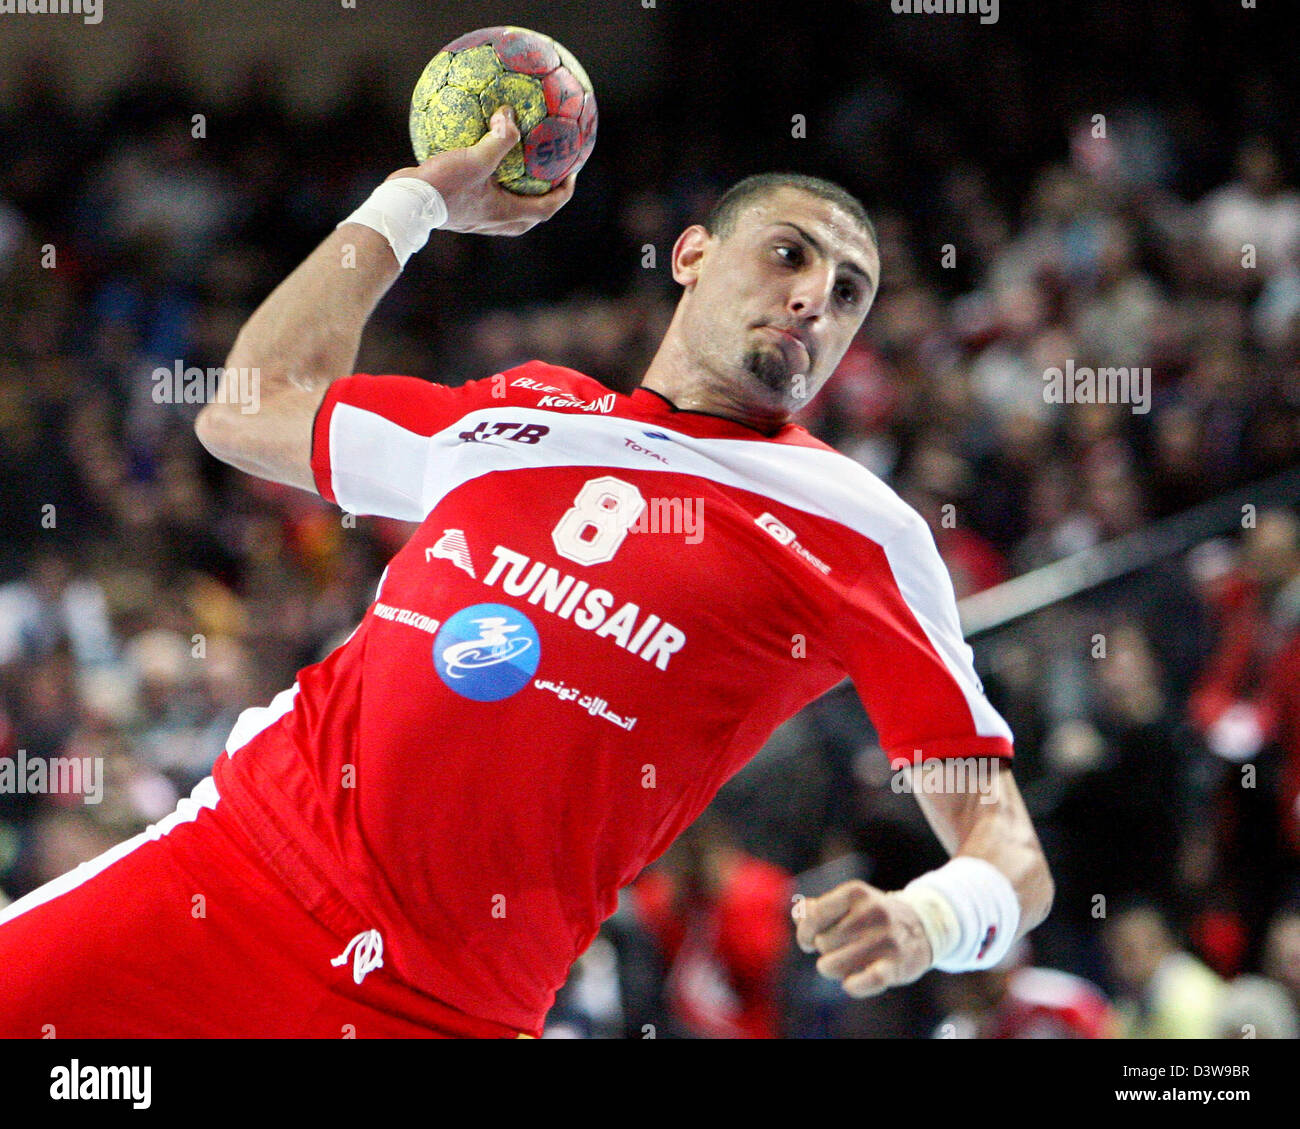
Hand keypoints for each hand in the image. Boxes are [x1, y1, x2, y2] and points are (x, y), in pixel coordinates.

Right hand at [385, 105, 574, 235]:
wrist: (405, 206)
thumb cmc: (442, 187)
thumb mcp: (475, 160)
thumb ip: (498, 139)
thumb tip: (510, 115)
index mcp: (507, 214)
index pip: (547, 207)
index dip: (564, 191)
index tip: (572, 172)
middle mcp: (496, 221)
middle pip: (532, 212)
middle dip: (545, 194)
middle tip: (551, 172)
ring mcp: (478, 218)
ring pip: (509, 207)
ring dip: (519, 190)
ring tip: (520, 166)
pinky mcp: (461, 210)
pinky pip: (486, 195)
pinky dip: (492, 179)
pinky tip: (481, 154)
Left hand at [794, 880, 933, 997]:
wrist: (923, 927)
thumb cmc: (872, 917)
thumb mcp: (848, 903)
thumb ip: (817, 908)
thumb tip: (798, 913)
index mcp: (855, 893)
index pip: (812, 916)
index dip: (805, 933)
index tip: (809, 940)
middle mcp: (872, 912)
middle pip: (822, 944)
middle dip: (827, 950)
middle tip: (845, 947)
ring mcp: (886, 939)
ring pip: (833, 965)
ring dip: (836, 969)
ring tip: (851, 962)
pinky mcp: (896, 965)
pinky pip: (864, 981)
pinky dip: (853, 985)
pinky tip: (852, 982)